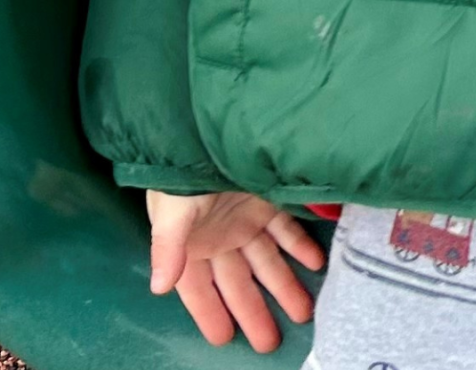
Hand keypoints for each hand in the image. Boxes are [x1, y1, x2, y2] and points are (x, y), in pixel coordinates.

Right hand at [144, 189, 324, 352]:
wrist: (207, 131)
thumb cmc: (184, 173)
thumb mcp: (171, 211)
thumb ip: (168, 249)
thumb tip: (159, 288)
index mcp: (191, 246)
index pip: (200, 290)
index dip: (210, 315)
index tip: (224, 340)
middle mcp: (219, 238)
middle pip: (238, 284)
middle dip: (254, 312)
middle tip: (271, 343)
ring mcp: (245, 220)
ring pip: (266, 262)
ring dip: (284, 286)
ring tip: (303, 313)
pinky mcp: (267, 202)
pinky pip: (286, 230)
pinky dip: (301, 247)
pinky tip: (316, 264)